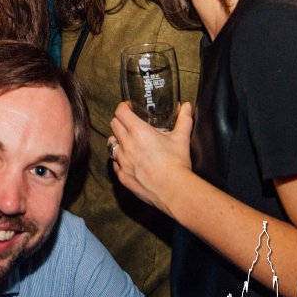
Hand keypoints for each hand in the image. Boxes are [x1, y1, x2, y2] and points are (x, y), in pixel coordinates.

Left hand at [108, 101, 193, 215]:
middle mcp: (126, 144)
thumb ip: (184, 119)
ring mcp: (122, 161)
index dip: (123, 107)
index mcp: (138, 132)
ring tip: (128, 143)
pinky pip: (115, 163)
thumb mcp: (181, 138)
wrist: (173, 190)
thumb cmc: (177, 163)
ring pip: (110, 144)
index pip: (121, 112)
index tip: (128, 108)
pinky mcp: (122, 175)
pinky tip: (129, 161)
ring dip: (117, 140)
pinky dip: (120, 160)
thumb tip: (187, 106)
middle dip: (120, 122)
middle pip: (114, 125)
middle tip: (130, 124)